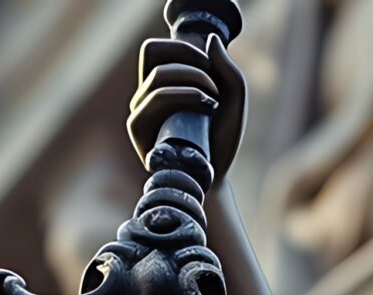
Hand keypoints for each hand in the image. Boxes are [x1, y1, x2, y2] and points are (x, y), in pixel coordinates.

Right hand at [127, 32, 245, 181]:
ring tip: (214, 100)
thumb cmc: (221, 138)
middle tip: (215, 84)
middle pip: (153, 52)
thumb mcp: (234, 97)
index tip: (210, 66)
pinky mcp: (138, 128)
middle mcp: (145, 93)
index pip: (155, 49)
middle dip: (190, 60)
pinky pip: (154, 98)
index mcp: (161, 83)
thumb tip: (209, 40)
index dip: (182, 48)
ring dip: (193, 79)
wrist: (214, 175)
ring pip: (158, 75)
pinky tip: (204, 103)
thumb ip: (227, 68)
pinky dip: (182, 94)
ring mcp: (139, 110)